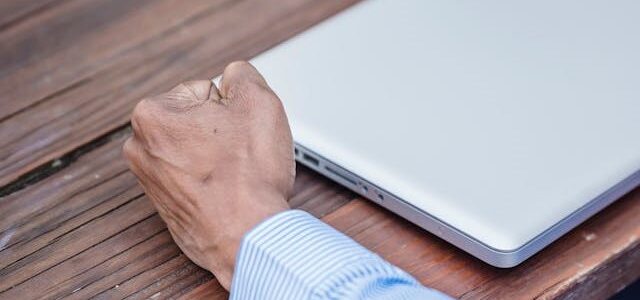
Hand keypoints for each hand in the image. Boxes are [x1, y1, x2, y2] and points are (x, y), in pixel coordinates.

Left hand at [122, 61, 293, 289]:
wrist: (246, 237)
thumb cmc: (249, 175)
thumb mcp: (258, 102)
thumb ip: (242, 75)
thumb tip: (233, 77)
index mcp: (152, 114)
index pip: (206, 91)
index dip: (231, 109)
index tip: (239, 133)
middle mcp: (139, 147)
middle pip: (197, 120)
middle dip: (221, 131)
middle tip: (239, 153)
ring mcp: (149, 180)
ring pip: (197, 150)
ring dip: (218, 156)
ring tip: (235, 175)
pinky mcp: (164, 206)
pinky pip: (194, 179)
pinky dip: (212, 181)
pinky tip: (228, 192)